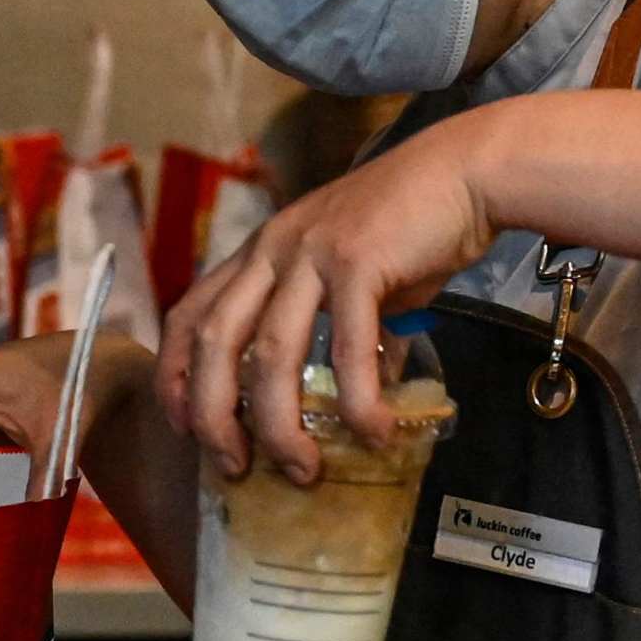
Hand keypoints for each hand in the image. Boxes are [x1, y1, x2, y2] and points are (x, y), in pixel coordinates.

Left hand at [160, 111, 498, 483]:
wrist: (465, 172)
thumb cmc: (411, 226)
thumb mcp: (352, 276)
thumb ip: (337, 329)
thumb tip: (354, 395)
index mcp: (260, 251)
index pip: (190, 314)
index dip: (175, 375)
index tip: (183, 427)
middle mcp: (273, 249)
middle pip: (215, 342)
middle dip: (213, 414)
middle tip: (232, 466)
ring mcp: (311, 253)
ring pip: (272, 353)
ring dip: (279, 422)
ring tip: (303, 469)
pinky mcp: (358, 262)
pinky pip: (348, 348)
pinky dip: (358, 401)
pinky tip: (375, 433)